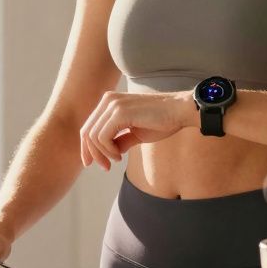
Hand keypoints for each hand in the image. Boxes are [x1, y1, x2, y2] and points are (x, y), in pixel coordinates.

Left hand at [79, 90, 193, 169]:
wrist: (180, 111)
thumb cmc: (161, 122)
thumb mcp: (135, 133)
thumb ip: (119, 140)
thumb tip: (107, 154)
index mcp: (109, 102)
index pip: (88, 127)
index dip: (87, 148)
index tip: (93, 163)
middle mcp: (108, 100)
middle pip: (86, 132)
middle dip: (92, 153)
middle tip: (105, 167)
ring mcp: (113, 104)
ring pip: (93, 136)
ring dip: (103, 153)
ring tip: (117, 159)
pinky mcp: (119, 112)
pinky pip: (102, 137)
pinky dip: (109, 150)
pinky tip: (120, 156)